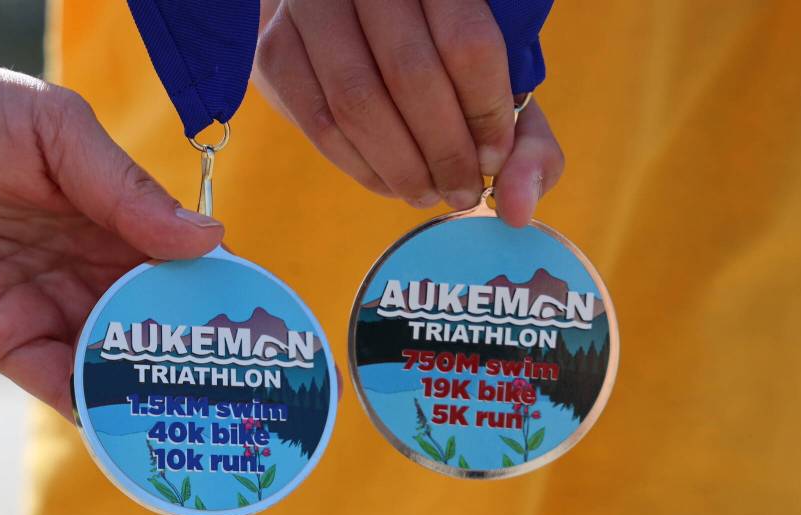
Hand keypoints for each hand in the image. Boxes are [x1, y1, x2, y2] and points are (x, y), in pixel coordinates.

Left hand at [0, 41, 223, 417]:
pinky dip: (94, 410)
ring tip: (200, 423)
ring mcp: (50, 307)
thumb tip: (210, 239)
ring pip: (117, 362)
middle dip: (197, 357)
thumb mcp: (56, 130)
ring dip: (155, 393)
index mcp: (116, 217)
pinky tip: (131, 428)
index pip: (185, 265)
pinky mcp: (3, 340)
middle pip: (159, 324)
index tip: (264, 328)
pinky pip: (58, 383)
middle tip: (245, 394)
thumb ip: (127, 188)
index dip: (223, 295)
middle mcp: (91, 268)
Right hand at [253, 0, 562, 223]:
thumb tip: (517, 209)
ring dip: (401, 167)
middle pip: (411, 75)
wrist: (350, 19)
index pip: (467, 43)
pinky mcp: (276, 50)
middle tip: (462, 192)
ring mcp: (313, 9)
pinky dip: (360, 167)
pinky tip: (390, 182)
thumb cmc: (440, 54)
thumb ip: (524, 139)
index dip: (486, 114)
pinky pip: (319, 123)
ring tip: (429, 193)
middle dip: (444, 151)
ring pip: (357, 103)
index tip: (495, 159)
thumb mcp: (494, 79)